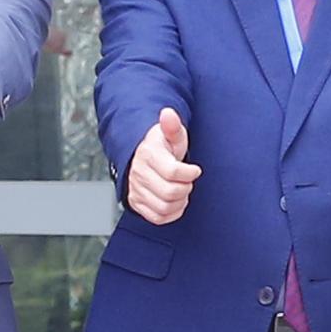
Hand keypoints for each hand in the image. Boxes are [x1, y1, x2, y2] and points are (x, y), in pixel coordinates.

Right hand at [123, 104, 197, 225]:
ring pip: (164, 207)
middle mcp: (138, 174)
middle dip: (186, 187)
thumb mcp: (172, 134)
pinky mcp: (137, 203)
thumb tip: (168, 113)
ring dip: (180, 201)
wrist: (144, 157)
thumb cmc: (162, 147)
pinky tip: (175, 201)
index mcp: (148, 155)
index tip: (194, 169)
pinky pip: (158, 217)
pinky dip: (171, 213)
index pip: (173, 172)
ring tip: (181, 189)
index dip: (190, 173)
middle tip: (187, 180)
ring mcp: (136, 190)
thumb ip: (172, 126)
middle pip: (170, 192)